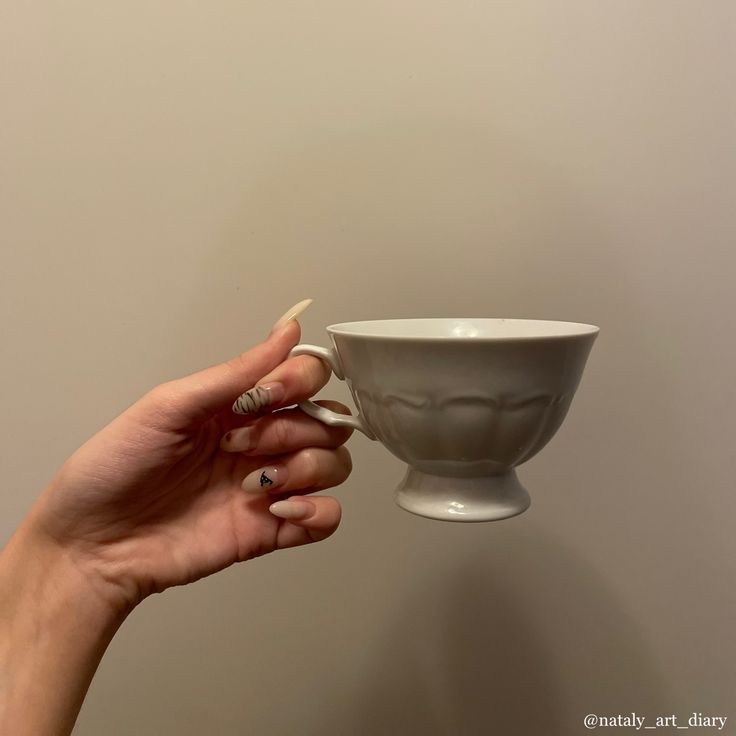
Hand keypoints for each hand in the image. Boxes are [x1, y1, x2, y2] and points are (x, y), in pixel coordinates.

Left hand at [23, 315, 352, 613]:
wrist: (91, 545)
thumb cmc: (114, 469)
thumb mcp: (169, 406)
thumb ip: (235, 373)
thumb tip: (287, 330)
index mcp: (239, 405)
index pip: (306, 377)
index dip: (299, 381)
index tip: (262, 397)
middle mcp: (262, 441)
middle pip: (328, 420)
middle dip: (293, 430)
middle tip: (242, 445)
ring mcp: (269, 484)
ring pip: (335, 463)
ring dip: (304, 469)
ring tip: (253, 485)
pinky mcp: (271, 528)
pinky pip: (328, 517)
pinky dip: (318, 511)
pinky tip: (278, 509)